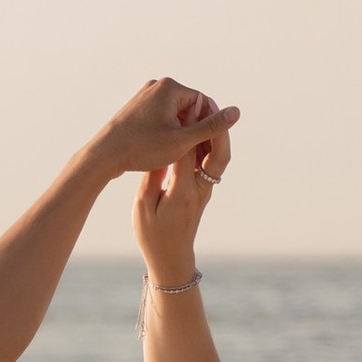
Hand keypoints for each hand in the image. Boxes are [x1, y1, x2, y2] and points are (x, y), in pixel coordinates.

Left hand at [82, 75, 238, 189]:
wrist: (103, 155)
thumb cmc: (141, 148)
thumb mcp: (182, 140)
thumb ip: (211, 127)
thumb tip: (236, 112)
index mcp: (170, 87)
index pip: (204, 103)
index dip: (209, 128)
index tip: (209, 150)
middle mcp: (157, 86)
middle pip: (191, 109)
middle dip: (196, 131)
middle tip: (197, 157)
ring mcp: (146, 96)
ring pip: (176, 115)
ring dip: (183, 134)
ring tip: (183, 158)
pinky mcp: (138, 108)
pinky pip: (162, 119)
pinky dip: (168, 133)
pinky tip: (166, 153)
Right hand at [132, 111, 233, 288]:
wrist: (171, 258)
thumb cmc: (152, 235)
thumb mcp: (143, 206)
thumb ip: (152, 177)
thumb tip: (160, 150)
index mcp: (182, 193)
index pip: (190, 154)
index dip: (190, 128)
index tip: (188, 106)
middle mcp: (200, 190)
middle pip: (218, 154)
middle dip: (217, 127)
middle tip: (209, 103)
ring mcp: (205, 191)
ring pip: (219, 157)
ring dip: (216, 133)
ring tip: (206, 110)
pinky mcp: (203, 191)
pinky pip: (212, 163)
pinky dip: (209, 144)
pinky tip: (200, 130)